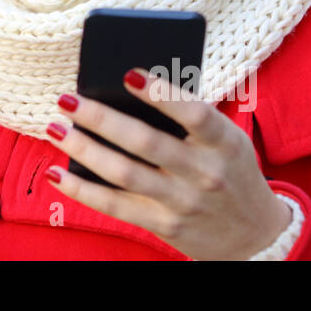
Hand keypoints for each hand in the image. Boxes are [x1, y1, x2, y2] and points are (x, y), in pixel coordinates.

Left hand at [43, 67, 292, 260]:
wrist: (255, 236)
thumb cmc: (229, 170)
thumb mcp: (225, 141)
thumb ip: (188, 118)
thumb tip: (127, 86)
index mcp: (224, 142)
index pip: (194, 114)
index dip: (161, 94)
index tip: (127, 74)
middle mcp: (205, 173)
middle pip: (145, 142)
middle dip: (101, 119)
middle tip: (67, 99)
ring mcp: (184, 202)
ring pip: (124, 173)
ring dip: (83, 150)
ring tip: (55, 128)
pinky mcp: (165, 225)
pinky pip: (116, 207)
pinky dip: (83, 190)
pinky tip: (58, 173)